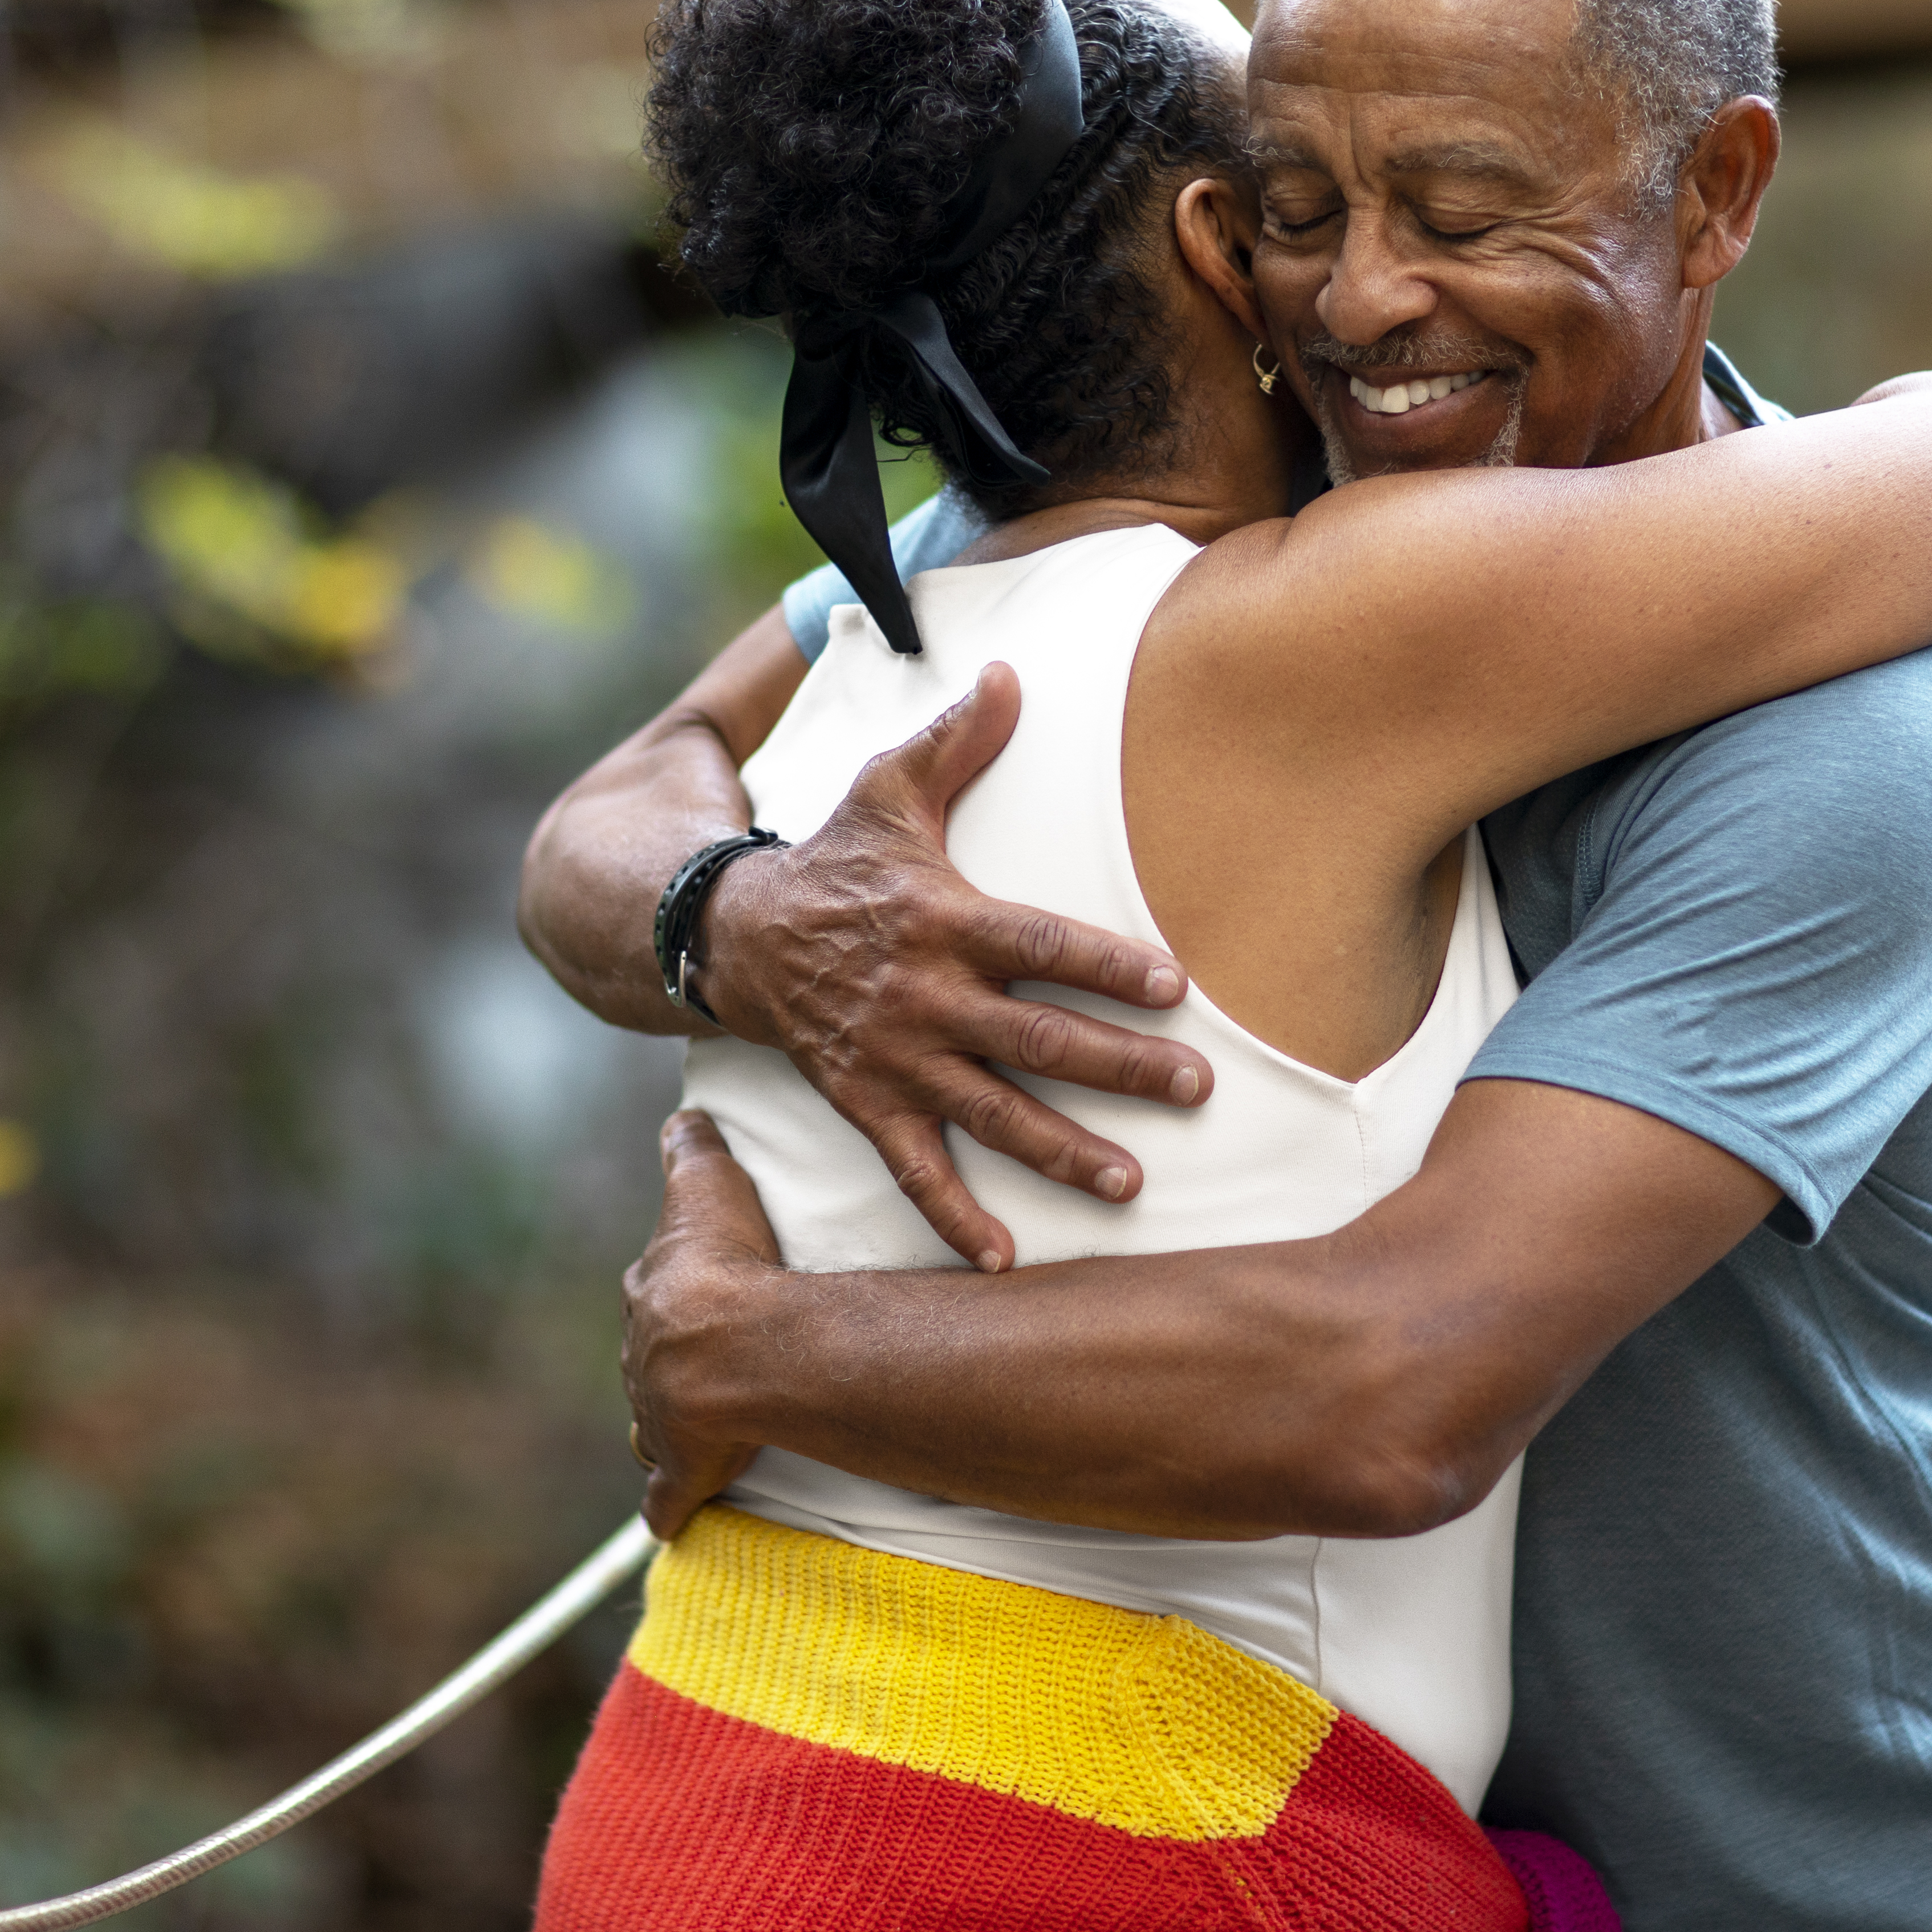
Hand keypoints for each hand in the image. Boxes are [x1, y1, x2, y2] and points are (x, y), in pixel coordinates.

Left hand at [622, 1112, 782, 1535]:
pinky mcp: (682, 1470)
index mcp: (652, 1297)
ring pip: (652, 1424)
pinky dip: (667, 1507)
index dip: (671, 1295)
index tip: (690, 1296)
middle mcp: (646, 1360)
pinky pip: (666, 1498)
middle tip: (702, 1361)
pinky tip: (671, 1517)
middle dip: (668, 1361)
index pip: (651, 1291)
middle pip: (650, 1359)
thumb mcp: (707, 1186)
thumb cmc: (728, 1262)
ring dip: (664, 1427)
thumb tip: (682, 1115)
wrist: (735, 1345)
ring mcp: (660, 1419)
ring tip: (691, 1428)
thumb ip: (691, 1150)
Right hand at [694, 661, 1213, 1270]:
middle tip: (1193, 1091)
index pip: (1042, 944)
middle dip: (1119, 1068)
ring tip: (1130, 1184)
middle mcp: (925, 996)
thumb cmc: (836, 859)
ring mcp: (896, 1059)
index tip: (1175, 989)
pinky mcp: (866, 1104)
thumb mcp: (888, 789)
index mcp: (943, 918)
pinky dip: (955, 1220)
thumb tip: (1008, 670)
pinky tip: (1004, 1261)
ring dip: (1061, 1152)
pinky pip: (913, 1171)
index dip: (1109, 967)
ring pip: (990, 1115)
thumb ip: (956, 739)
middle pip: (1036, 1039)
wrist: (738, 935)